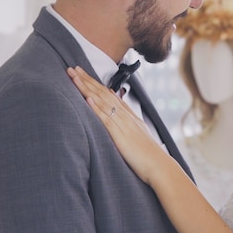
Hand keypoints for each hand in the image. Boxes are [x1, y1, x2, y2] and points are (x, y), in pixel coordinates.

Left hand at [67, 66, 172, 184]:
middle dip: (87, 80)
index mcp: (129, 115)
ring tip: (74, 76)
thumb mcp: (138, 132)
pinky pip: (106, 119)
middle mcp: (125, 115)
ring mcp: (122, 123)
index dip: (95, 83)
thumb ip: (128, 119)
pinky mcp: (120, 135)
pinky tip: (88, 98)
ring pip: (102, 101)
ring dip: (87, 88)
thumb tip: (117, 104)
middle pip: (103, 93)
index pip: (108, 94)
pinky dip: (96, 108)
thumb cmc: (148, 154)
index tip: (83, 74)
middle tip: (73, 68)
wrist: (159, 165)